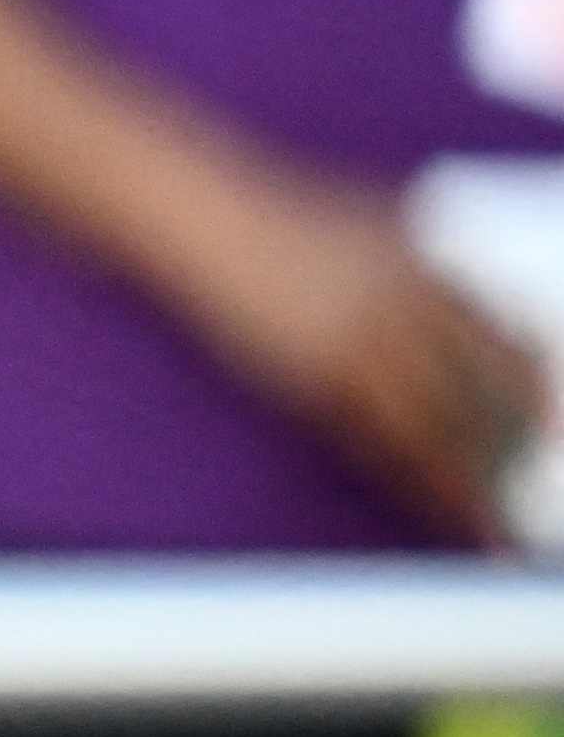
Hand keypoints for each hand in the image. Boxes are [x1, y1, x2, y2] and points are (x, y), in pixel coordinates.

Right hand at [172, 172, 544, 536]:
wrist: (208, 218)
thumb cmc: (284, 213)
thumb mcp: (379, 221)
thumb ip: (428, 257)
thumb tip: (465, 291)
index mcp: (430, 270)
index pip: (508, 339)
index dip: (537, 387)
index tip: (553, 423)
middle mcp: (408, 309)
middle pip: (484, 390)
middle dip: (518, 442)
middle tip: (538, 482)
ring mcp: (362, 343)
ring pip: (438, 426)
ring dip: (471, 480)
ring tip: (494, 522)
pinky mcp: (315, 375)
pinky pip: (376, 440)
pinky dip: (408, 476)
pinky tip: (427, 500)